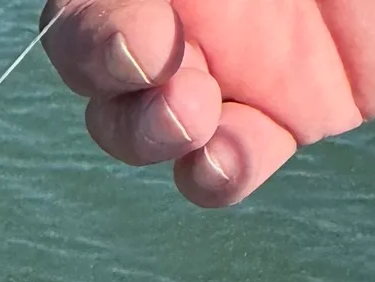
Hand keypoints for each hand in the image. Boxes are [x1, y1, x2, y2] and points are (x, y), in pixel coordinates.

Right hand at [42, 0, 374, 205]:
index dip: (92, 17)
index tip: (138, 34)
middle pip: (95, 44)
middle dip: (107, 69)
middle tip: (163, 74)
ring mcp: (233, 57)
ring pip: (138, 115)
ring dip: (145, 132)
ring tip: (194, 124)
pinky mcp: (282, 114)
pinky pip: (219, 161)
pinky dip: (215, 171)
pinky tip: (234, 158)